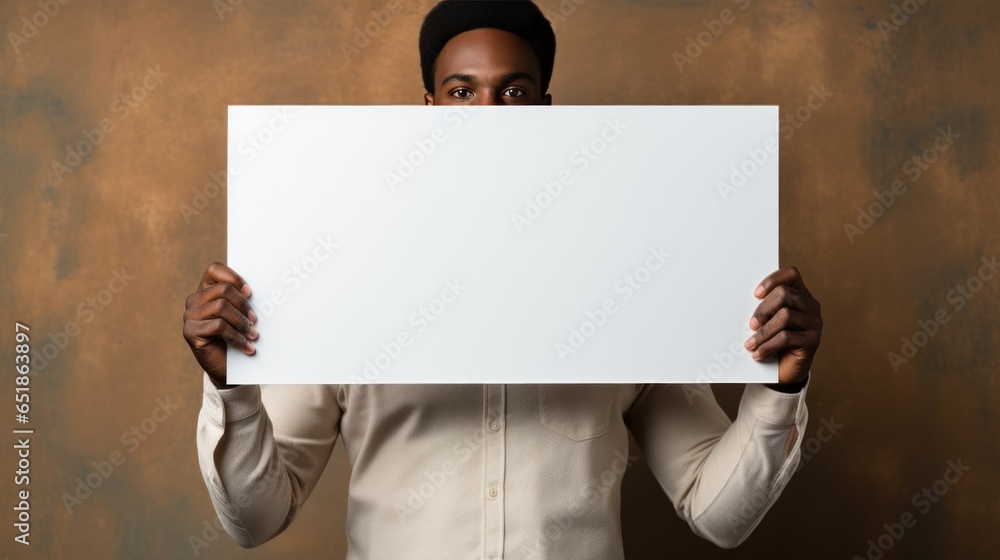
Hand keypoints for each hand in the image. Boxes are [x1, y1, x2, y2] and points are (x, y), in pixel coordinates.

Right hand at [182, 262, 256, 385]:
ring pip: (221, 306)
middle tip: (254, 320)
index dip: (234, 278)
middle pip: (223, 289)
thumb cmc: (234, 337)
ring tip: (252, 334)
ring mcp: (190, 316)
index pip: (214, 269)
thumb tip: (257, 292)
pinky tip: (246, 346)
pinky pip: (218, 326)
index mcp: (206, 290)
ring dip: (242, 322)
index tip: (250, 293)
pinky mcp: (190, 332)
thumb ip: (241, 300)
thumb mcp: (239, 315)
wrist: (225, 367)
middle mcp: (194, 300)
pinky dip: (237, 336)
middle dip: (243, 304)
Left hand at [744, 266, 821, 384]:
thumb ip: (763, 310)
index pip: (791, 274)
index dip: (773, 280)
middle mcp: (811, 305)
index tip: (756, 294)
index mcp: (800, 294)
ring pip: (785, 316)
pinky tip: (758, 354)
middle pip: (784, 294)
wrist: (786, 371)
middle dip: (763, 310)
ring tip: (749, 345)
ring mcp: (814, 322)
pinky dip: (768, 345)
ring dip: (763, 332)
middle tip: (750, 325)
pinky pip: (786, 337)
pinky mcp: (813, 340)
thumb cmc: (772, 342)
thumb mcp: (767, 322)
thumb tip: (740, 304)